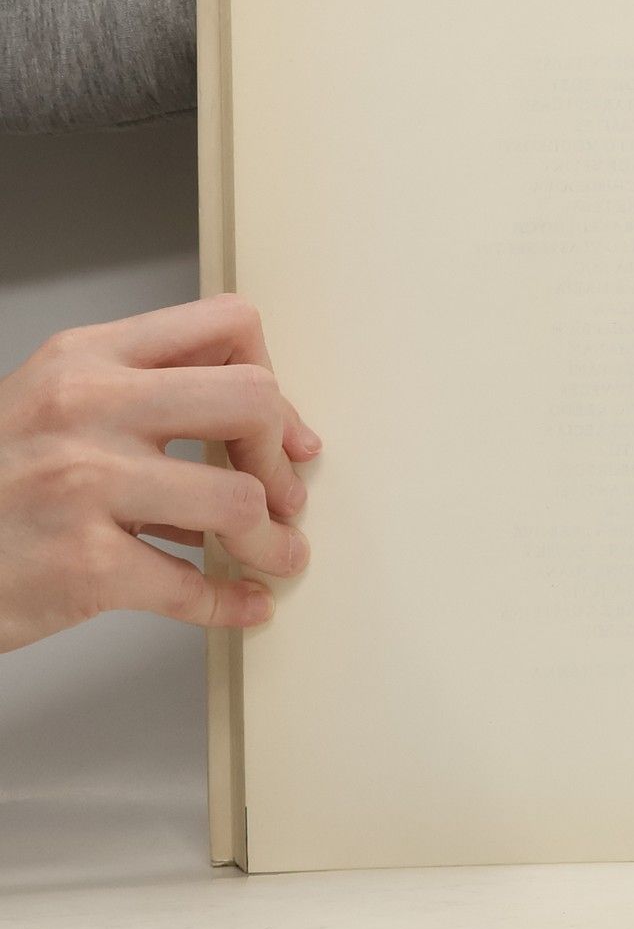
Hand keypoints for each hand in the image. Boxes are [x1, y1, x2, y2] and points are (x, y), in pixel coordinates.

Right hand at [0, 295, 318, 653]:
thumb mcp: (54, 405)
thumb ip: (145, 397)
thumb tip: (263, 427)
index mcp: (87, 358)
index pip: (226, 324)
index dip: (272, 381)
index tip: (282, 431)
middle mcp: (87, 407)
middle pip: (249, 400)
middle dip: (280, 455)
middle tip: (284, 495)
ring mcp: (84, 484)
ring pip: (238, 499)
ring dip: (271, 540)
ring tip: (273, 555)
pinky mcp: (81, 563)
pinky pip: (191, 586)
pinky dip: (232, 602)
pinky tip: (244, 603)